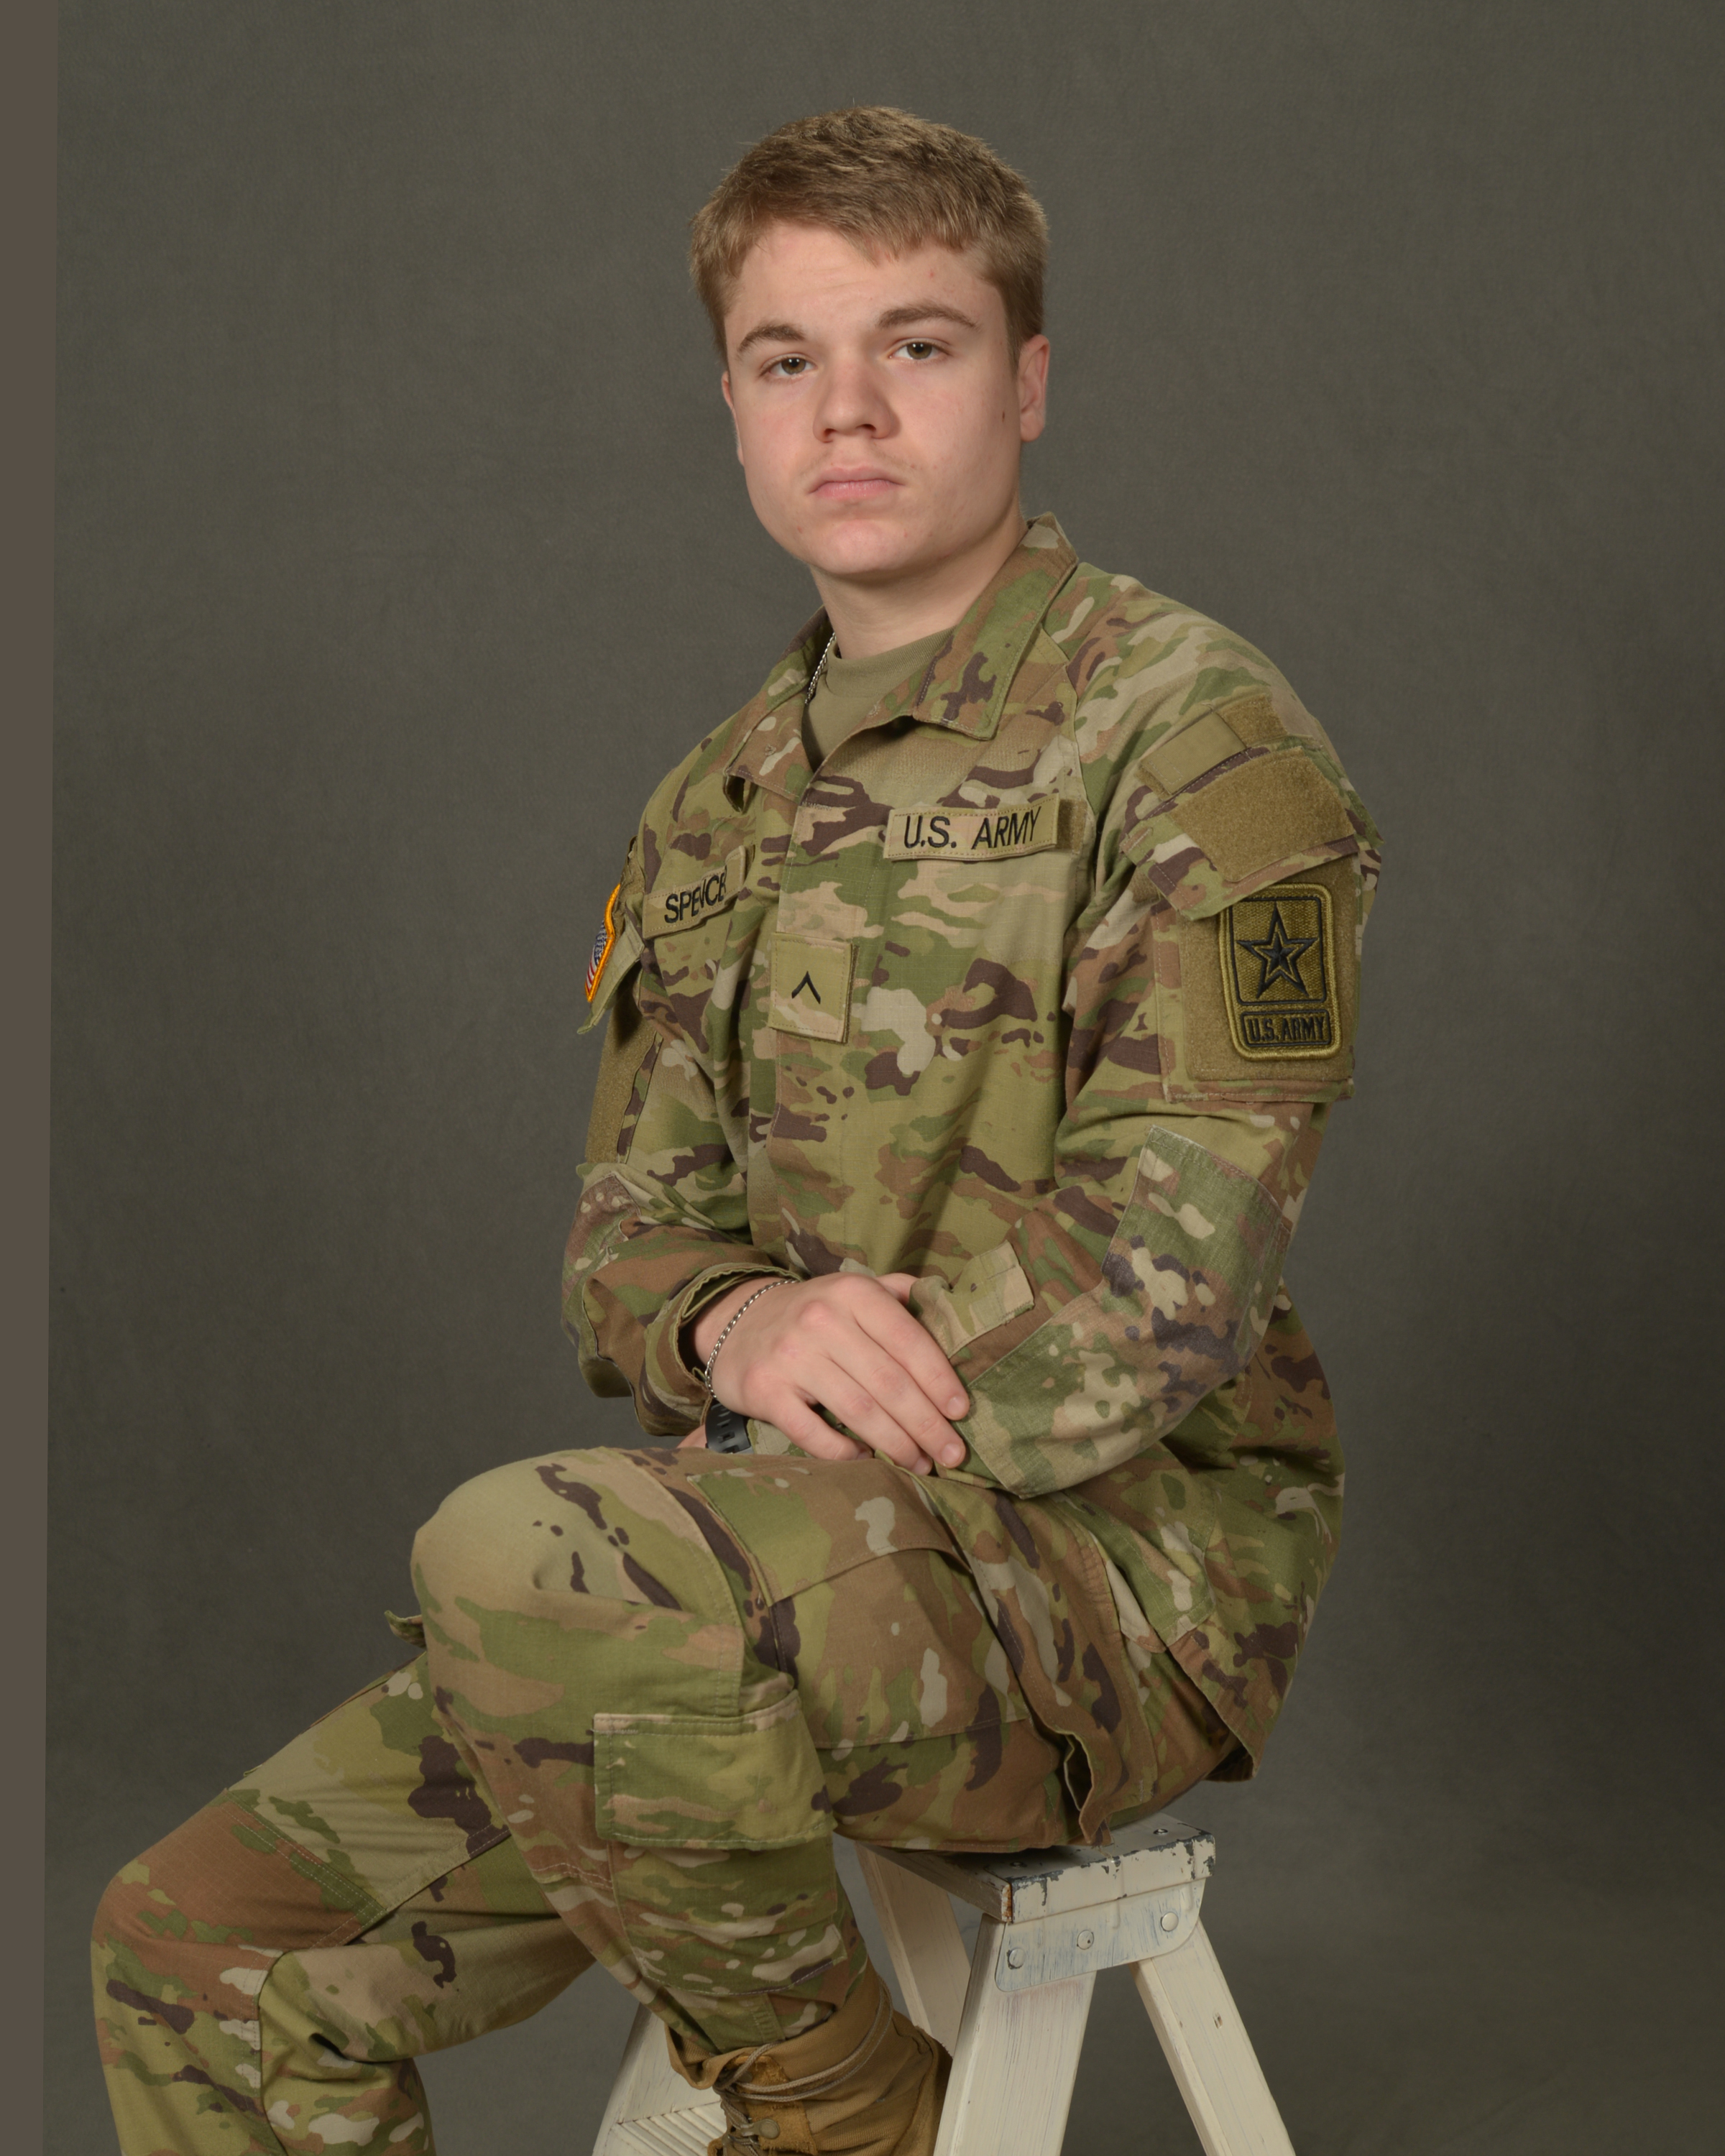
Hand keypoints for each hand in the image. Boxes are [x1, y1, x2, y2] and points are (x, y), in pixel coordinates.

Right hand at [691, 1273, 967, 1475]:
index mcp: (853, 1293)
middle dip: (926, 1424)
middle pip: (888, 1382)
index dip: (939, 1379)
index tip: (961, 1411)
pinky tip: (867, 1459)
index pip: (907, 1339)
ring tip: (921, 1463)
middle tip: (952, 1453)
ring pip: (858, 1410)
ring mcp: (791, 1356)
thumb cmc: (813, 1313)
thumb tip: (953, 1308)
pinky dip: (844, 1452)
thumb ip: (899, 1293)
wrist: (736, 1322)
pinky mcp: (765, 1390)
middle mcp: (822, 1320)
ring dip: (896, 1444)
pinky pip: (813, 1432)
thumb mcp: (853, 1290)